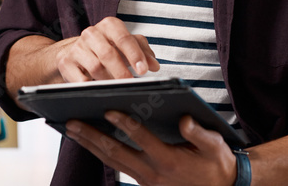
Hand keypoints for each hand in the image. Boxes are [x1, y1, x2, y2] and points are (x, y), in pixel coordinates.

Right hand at [56, 17, 158, 81]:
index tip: (144, 70)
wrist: (74, 51)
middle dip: (121, 71)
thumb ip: (143, 52)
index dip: (135, 55)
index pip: (124, 38)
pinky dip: (90, 86)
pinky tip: (98, 90)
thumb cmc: (106, 47)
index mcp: (109, 25)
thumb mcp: (126, 45)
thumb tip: (154, 65)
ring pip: (95, 67)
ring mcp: (76, 47)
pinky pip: (79, 79)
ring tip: (116, 88)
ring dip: (108, 80)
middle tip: (130, 84)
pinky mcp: (65, 62)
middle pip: (108, 54)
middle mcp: (91, 33)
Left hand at [67, 114, 236, 185]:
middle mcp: (153, 172)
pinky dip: (100, 153)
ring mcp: (145, 179)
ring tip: (71, 129)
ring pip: (112, 161)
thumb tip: (183, 119)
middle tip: (72, 121)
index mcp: (170, 160)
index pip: (143, 140)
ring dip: (90, 145)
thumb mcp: (214, 145)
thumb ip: (199, 133)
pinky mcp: (142, 181)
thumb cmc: (216, 163)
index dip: (126, 124)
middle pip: (116, 152)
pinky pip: (117, 166)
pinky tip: (88, 141)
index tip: (109, 109)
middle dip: (92, 136)